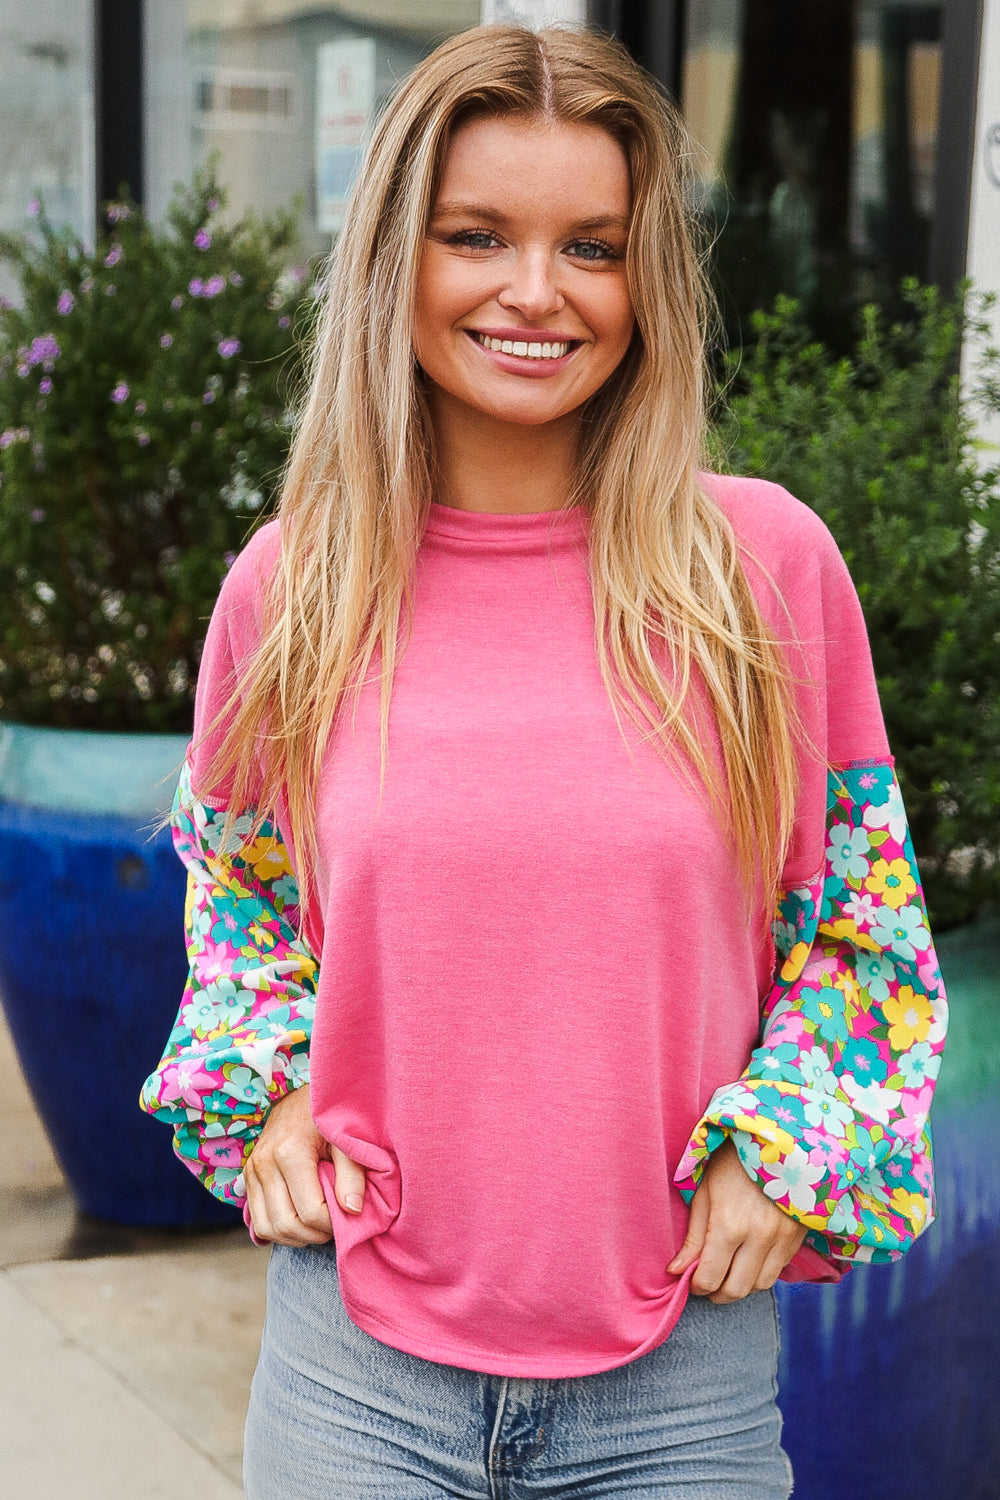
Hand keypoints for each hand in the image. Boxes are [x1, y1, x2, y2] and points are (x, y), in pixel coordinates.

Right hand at [243, 1084, 366, 1245]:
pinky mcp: (248, 1178)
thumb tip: (353, 1210)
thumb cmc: (327, 1116)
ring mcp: (252, 1172)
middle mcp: (264, 1163)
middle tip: (335, 1225)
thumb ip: (352, 1174)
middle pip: (286, 1224)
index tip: (348, 1214)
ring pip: (267, 1228)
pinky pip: (257, 1221)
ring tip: (318, 1225)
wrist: (300, 1096)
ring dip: (296, 1237)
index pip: (310, 1211)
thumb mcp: (346, 1138)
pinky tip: (300, 1221)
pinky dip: (279, 1231)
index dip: (332, 1223)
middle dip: (315, 1234)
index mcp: (290, 1151)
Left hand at [668, 1137, 807, 1302]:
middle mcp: (759, 1237)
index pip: (710, 1277)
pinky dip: (762, 1272)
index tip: (691, 1282)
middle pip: (737, 1289)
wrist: (776, 1139)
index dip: (697, 1286)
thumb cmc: (731, 1161)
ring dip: (742, 1286)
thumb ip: (693, 1237)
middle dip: (719, 1294)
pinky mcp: (797, 1236)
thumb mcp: (704, 1192)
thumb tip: (676, 1271)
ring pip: (761, 1285)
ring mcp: (782, 1238)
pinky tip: (750, 1259)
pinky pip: (779, 1270)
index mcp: (730, 1224)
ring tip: (728, 1273)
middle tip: (708, 1285)